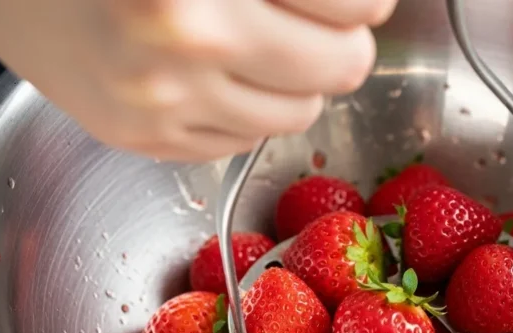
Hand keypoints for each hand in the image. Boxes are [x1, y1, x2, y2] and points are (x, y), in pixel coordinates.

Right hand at [0, 0, 395, 161]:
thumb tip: (366, 4)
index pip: (354, 3)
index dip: (363, 1)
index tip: (354, 1)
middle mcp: (188, 37)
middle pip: (344, 66)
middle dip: (341, 42)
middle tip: (319, 22)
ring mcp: (165, 98)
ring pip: (302, 113)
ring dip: (297, 81)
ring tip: (260, 47)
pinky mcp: (146, 139)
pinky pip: (247, 140)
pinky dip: (248, 110)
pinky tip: (215, 74)